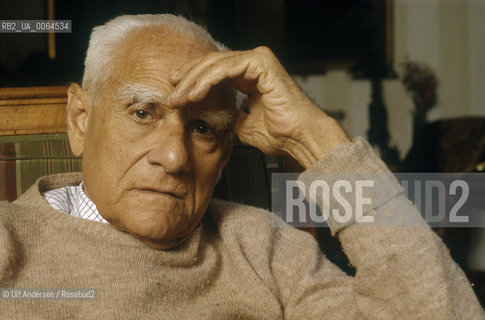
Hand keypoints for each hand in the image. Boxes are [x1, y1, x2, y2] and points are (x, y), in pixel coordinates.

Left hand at [169, 47, 348, 168]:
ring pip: (216, 64)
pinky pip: (226, 67)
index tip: (175, 93)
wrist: (299, 137)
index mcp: (249, 76)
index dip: (193, 80)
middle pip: (211, 64)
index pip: (214, 71)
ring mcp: (258, 60)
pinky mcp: (261, 62)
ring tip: (179, 97)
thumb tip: (215, 120)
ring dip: (193, 81)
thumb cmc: (280, 134)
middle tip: (172, 96)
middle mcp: (253, 63)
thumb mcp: (244, 126)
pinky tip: (195, 93)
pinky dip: (208, 79)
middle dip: (188, 79)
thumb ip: (230, 116)